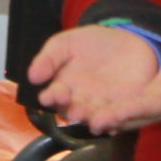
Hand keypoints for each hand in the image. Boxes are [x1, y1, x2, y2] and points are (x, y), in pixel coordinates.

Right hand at [29, 23, 160, 130]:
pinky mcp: (125, 108)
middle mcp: (81, 102)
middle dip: (75, 113)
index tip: (50, 95)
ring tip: (96, 121)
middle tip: (75, 113)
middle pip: (75, 112)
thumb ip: (49, 58)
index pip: (55, 97)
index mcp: (64, 88)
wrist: (128, 40)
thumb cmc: (93, 43)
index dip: (52, 97)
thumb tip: (31, 76)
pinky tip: (117, 121)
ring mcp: (103, 107)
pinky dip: (119, 120)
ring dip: (96, 121)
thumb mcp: (68, 43)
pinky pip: (121, 117)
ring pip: (97, 119)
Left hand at [95, 19, 160, 132]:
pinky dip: (125, 111)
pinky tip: (107, 114)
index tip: (115, 114)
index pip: (157, 104)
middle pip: (144, 115)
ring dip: (118, 119)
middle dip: (119, 120)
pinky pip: (142, 105)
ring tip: (92, 123)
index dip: (135, 110)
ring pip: (140, 113)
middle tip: (93, 124)